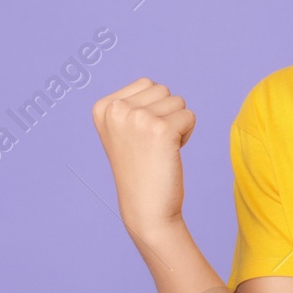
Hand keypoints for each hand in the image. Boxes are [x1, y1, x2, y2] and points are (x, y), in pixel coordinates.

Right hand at [92, 78, 194, 238]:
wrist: (145, 208)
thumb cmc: (140, 169)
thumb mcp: (123, 129)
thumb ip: (131, 104)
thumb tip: (151, 85)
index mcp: (103, 107)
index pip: (146, 84)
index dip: (152, 110)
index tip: (138, 138)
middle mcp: (116, 109)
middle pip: (162, 90)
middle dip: (166, 115)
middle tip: (151, 145)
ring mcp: (137, 118)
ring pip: (178, 101)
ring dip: (177, 124)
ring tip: (159, 149)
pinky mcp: (161, 129)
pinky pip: (189, 117)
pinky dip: (187, 134)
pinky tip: (170, 154)